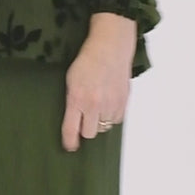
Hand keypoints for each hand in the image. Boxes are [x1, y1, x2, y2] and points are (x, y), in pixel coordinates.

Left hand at [61, 14, 135, 151]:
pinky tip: (108, 103)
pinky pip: (116, 120)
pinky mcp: (123, 102)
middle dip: (86, 128)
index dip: (70, 142)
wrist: (110, 48)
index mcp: (77, 99)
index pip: (71, 129)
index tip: (70, 147)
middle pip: (89, 133)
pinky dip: (112, 116)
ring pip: (104, 128)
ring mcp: (110, 104)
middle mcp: (94, 104)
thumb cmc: (88, 61)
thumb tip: (73, 122)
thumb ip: (71, 102)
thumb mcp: (70, 80)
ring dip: (99, 121)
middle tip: (85, 118)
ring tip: (98, 106)